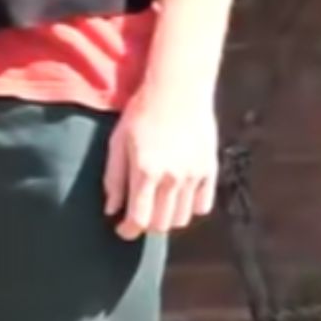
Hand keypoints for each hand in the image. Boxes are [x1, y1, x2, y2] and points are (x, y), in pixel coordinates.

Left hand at [103, 86, 218, 239]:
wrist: (177, 89)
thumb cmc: (141, 112)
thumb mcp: (118, 142)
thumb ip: (113, 178)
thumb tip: (110, 209)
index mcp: (145, 171)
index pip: (139, 220)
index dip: (127, 230)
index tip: (121, 229)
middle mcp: (172, 178)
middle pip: (161, 224)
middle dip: (146, 225)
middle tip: (138, 213)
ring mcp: (194, 176)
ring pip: (182, 219)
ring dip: (167, 218)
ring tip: (157, 204)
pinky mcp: (210, 170)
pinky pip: (202, 205)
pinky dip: (189, 207)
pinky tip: (178, 195)